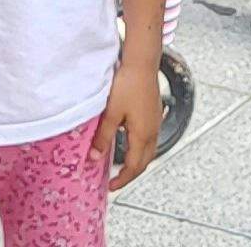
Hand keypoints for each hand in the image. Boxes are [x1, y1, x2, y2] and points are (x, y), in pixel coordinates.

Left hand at [88, 56, 166, 190]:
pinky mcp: (154, 114)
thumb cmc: (127, 85)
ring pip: (148, 151)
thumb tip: (94, 157)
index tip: (111, 186)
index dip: (122, 179)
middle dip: (131, 174)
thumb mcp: (111, 113)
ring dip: (137, 162)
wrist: (141, 64)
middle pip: (144, 162)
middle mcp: (152, 131)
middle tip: (116, 181)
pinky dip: (140, 149)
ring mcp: (156, 123)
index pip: (133, 166)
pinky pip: (149, 140)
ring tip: (122, 166)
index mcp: (142, 135)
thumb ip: (103, 137)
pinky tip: (131, 143)